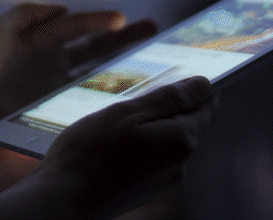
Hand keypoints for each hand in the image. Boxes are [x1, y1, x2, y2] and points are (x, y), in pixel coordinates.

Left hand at [0, 3, 156, 135]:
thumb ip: (29, 13)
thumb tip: (64, 9)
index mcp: (40, 41)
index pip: (76, 26)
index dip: (98, 21)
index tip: (121, 20)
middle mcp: (53, 64)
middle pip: (96, 49)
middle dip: (125, 39)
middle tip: (155, 30)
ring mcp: (57, 90)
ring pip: (98, 76)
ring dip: (125, 68)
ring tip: (155, 63)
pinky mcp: (57, 113)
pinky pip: (88, 104)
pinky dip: (108, 100)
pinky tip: (130, 99)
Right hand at [33, 76, 217, 218]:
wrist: (64, 199)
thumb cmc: (92, 152)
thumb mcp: (129, 112)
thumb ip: (169, 98)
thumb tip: (203, 85)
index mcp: (181, 140)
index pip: (207, 106)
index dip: (197, 88)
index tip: (180, 74)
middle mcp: (179, 164)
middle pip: (184, 123)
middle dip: (163, 107)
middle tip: (131, 96)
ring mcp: (162, 180)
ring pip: (163, 140)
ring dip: (145, 126)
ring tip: (112, 123)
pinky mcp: (144, 190)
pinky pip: (149, 157)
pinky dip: (135, 145)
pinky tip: (109, 144)